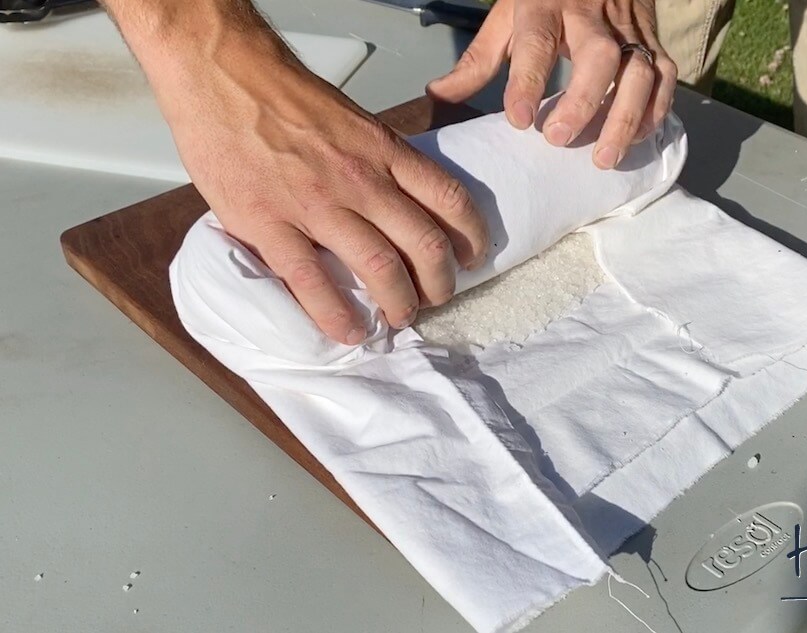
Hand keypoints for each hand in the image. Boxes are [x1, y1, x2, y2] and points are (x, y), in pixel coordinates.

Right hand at [146, 32, 488, 344]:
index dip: (471, 236)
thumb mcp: (352, 119)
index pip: (449, 199)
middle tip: (437, 297)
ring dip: (399, 303)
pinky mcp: (271, 225)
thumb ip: (377, 159)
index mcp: (384, 150)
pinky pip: (313, 283)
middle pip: (425, 244)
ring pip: (381, 269)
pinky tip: (350, 331)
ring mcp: (317, 206)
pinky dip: (338, 316)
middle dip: (440, 282)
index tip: (473, 257)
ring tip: (400, 317)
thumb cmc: (283, 93)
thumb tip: (398, 196)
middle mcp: (362, 180)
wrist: (222, 73)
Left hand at [427, 0, 676, 169]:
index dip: (527, 82)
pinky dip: (655, 111)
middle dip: (583, 102)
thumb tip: (438, 96)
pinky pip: (665, 76)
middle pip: (599, 57)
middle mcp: (592, 15)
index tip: (519, 121)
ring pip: (639, 72)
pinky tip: (634, 138)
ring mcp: (628, 28)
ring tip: (603, 158)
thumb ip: (478, 60)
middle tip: (559, 140)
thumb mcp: (507, 16)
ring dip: (624, 118)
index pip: (537, 43)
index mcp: (545, 4)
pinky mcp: (652, 40)